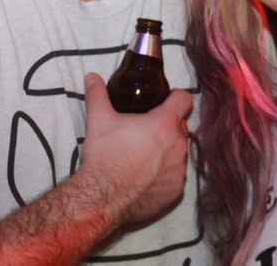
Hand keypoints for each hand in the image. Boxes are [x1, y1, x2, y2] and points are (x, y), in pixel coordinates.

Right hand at [79, 73, 193, 226]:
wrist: (102, 199)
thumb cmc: (104, 157)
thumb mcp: (99, 120)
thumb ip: (98, 95)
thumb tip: (92, 77)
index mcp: (164, 123)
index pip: (184, 99)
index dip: (176, 97)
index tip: (167, 100)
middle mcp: (178, 145)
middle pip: (181, 127)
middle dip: (168, 127)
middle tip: (147, 131)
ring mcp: (179, 170)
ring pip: (180, 152)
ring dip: (168, 151)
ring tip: (145, 156)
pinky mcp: (176, 191)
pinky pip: (176, 177)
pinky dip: (166, 175)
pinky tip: (147, 177)